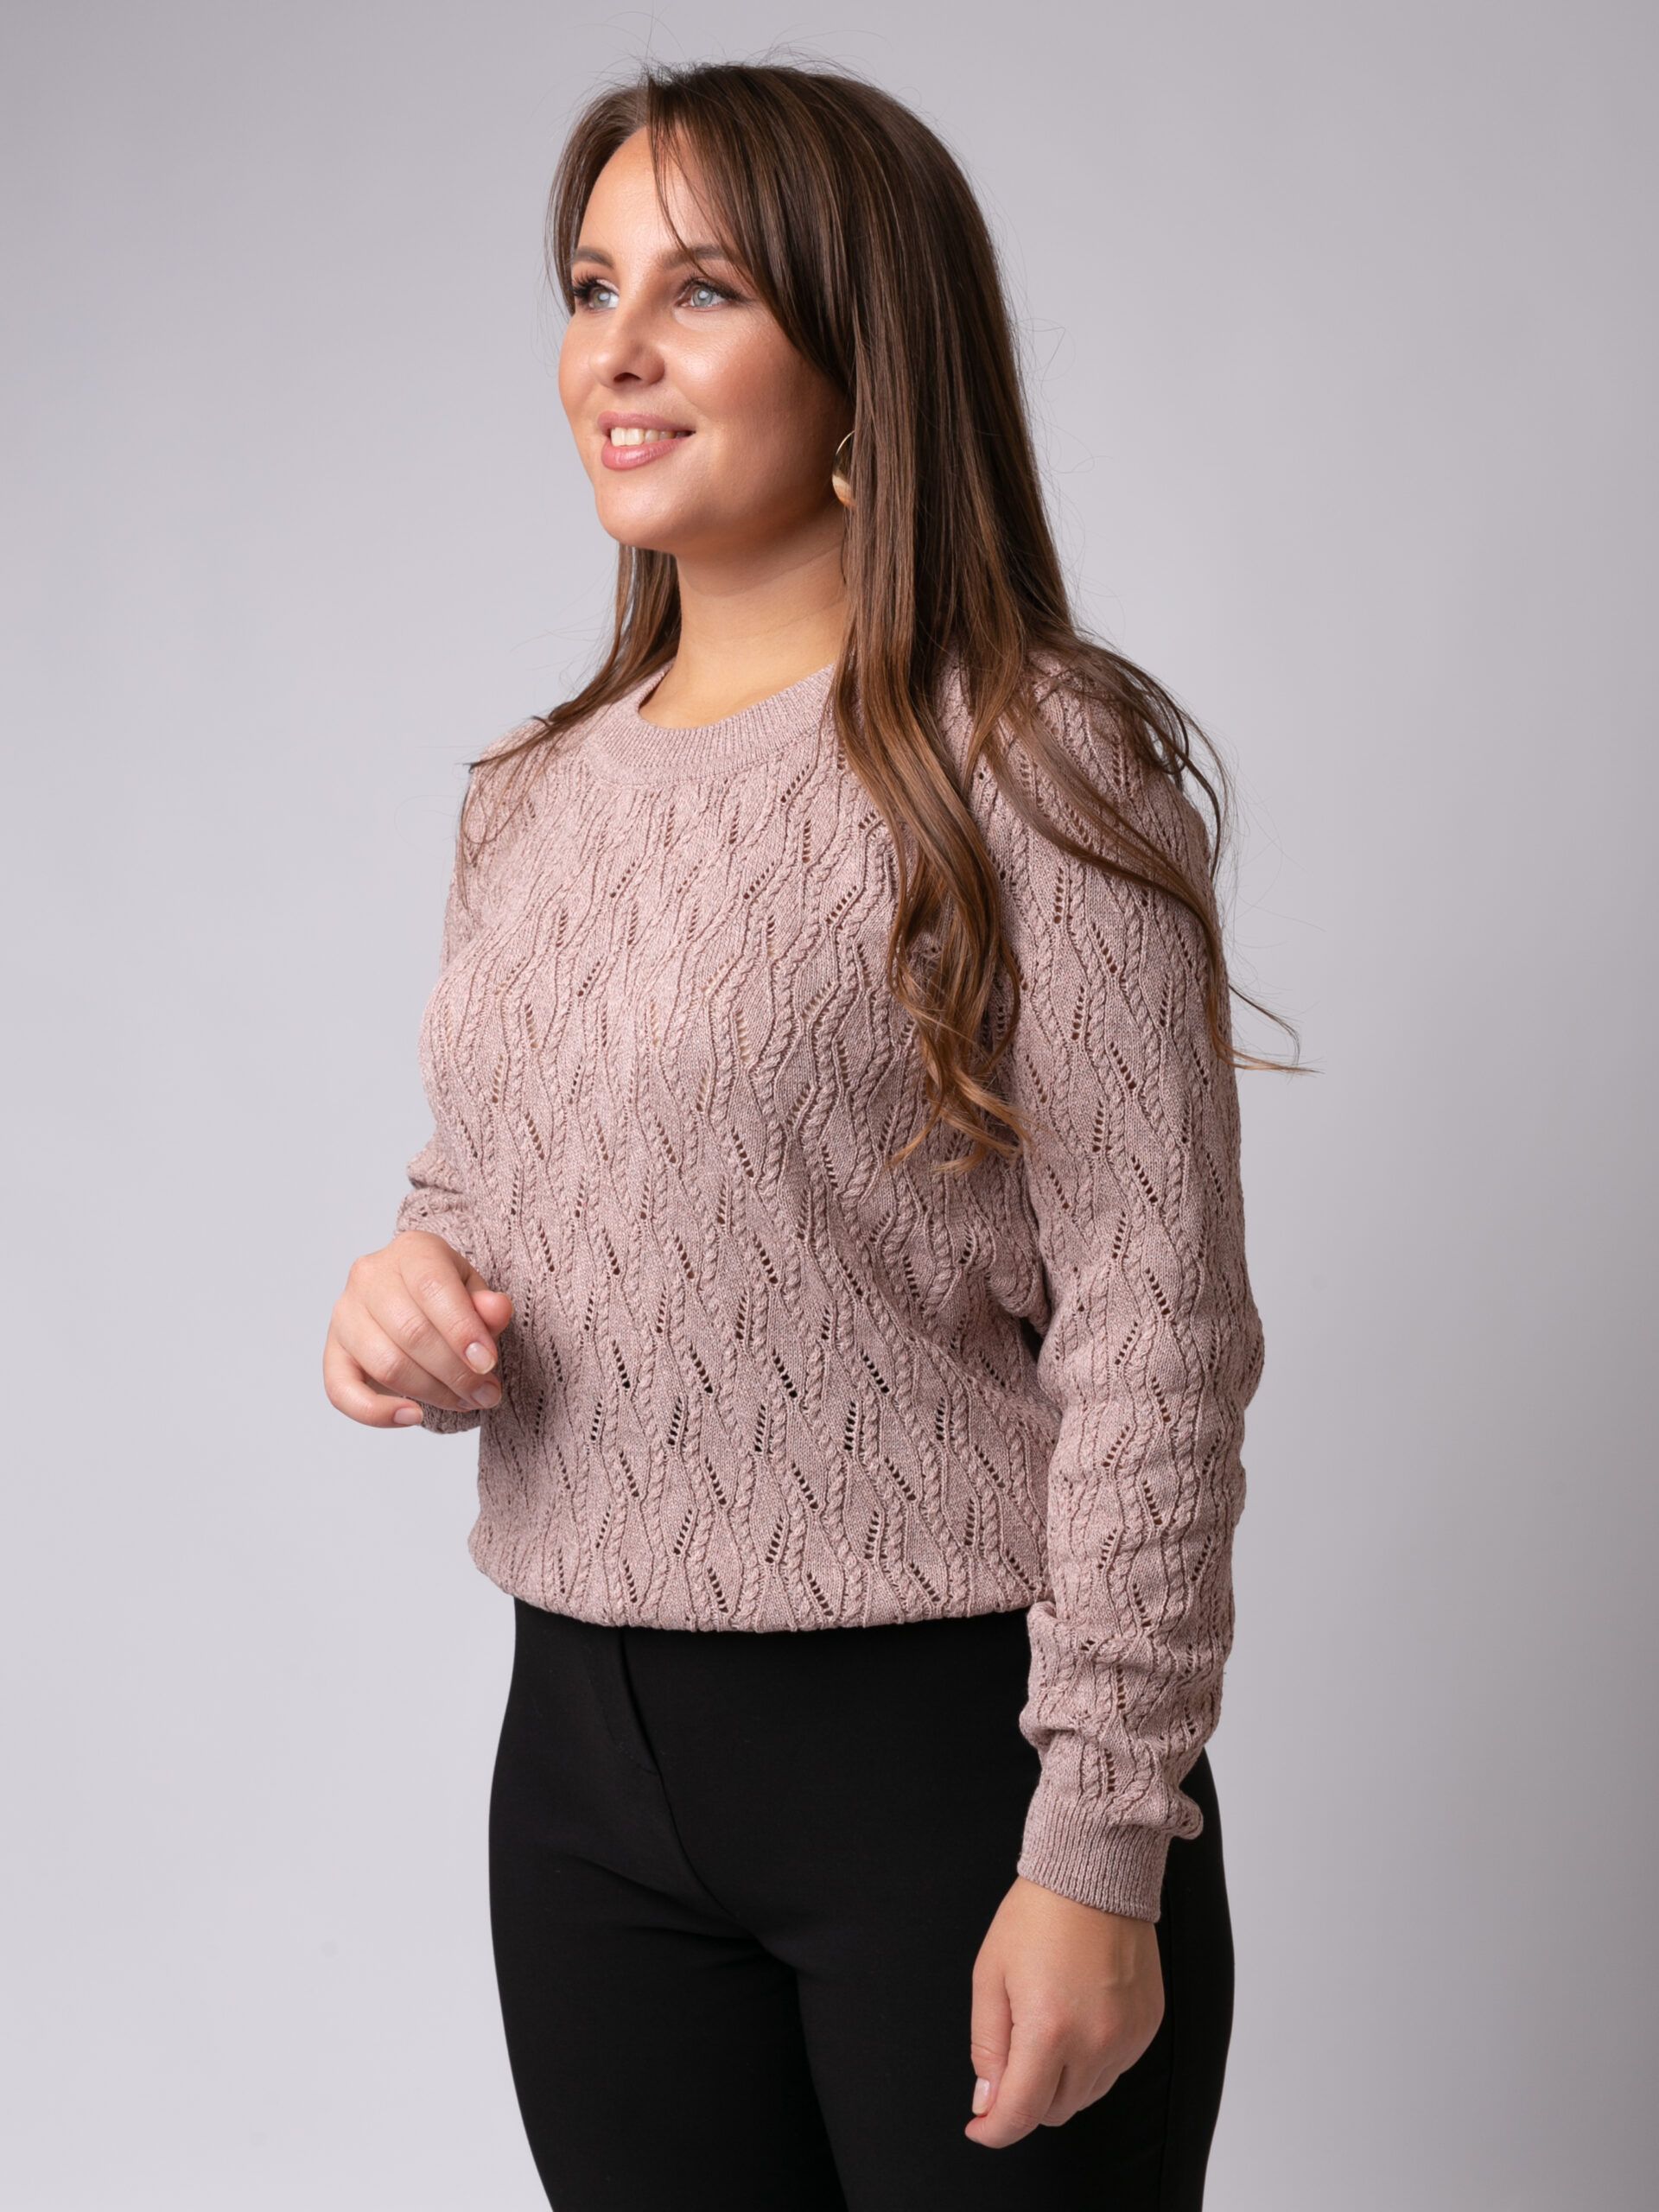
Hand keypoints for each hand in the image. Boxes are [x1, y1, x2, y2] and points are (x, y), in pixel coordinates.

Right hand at [323, 1230, 513, 1425]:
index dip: (462, 1330)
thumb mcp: (475, 1291)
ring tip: (465, 1403)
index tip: (488, 1364)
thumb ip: (487, 1304)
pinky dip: (377, 1413)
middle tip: (487, 1394)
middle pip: (411, 1332)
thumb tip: (497, 1310)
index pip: (432, 1288)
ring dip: (432, 1394)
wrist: (412, 1297)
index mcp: (411, 1252)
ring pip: (386, 1364)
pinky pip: (342, 1391)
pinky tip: (413, 1416)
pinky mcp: (333, 1352)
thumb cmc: (447, 1295)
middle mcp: (369, 1277)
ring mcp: (344, 1314)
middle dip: (456, 1373)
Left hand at [964, 1874, 1163, 2147]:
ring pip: (1086, 2095)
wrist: (1095, 1871)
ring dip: (1059, 2082)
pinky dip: (1090, 2060)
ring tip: (1045, 2027)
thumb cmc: (1037, 1915)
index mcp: (1048, 2031)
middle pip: (1055, 2110)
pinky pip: (1114, 2068)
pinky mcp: (1148, 2026)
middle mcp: (1095, 2042)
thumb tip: (988, 2101)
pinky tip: (1077, 2018)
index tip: (979, 2127)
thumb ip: (987, 2046)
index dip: (994, 2129)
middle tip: (1010, 2058)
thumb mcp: (990, 1975)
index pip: (1021, 2113)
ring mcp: (1128, 2037)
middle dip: (1025, 2098)